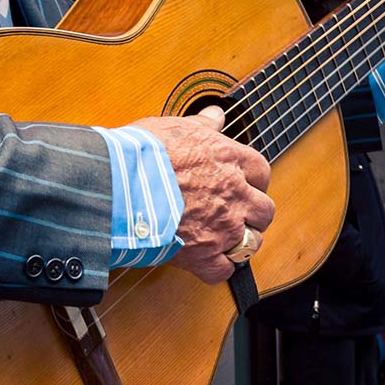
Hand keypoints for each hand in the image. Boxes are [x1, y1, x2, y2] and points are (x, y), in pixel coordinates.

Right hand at [132, 106, 273, 283]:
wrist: (119, 185)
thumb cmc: (142, 153)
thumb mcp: (174, 127)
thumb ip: (201, 125)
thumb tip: (215, 115)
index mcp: (229, 159)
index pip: (261, 172)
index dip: (253, 181)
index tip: (242, 184)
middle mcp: (234, 194)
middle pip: (265, 210)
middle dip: (253, 214)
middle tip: (235, 214)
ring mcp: (222, 227)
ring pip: (252, 242)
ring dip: (240, 242)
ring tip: (222, 239)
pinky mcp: (204, 254)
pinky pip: (224, 270)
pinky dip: (217, 268)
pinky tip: (206, 261)